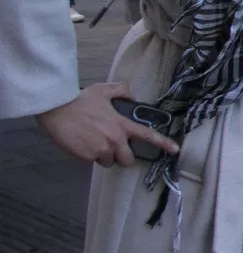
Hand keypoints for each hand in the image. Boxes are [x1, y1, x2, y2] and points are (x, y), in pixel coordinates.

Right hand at [36, 83, 178, 167]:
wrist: (57, 109)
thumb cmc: (80, 100)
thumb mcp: (104, 90)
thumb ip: (121, 91)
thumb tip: (131, 95)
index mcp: (122, 124)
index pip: (147, 135)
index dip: (163, 143)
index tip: (175, 150)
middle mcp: (115, 139)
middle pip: (128, 159)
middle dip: (121, 156)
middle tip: (111, 147)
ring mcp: (101, 149)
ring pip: (109, 162)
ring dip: (104, 156)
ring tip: (92, 142)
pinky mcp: (87, 156)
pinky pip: (93, 161)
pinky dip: (89, 156)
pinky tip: (82, 143)